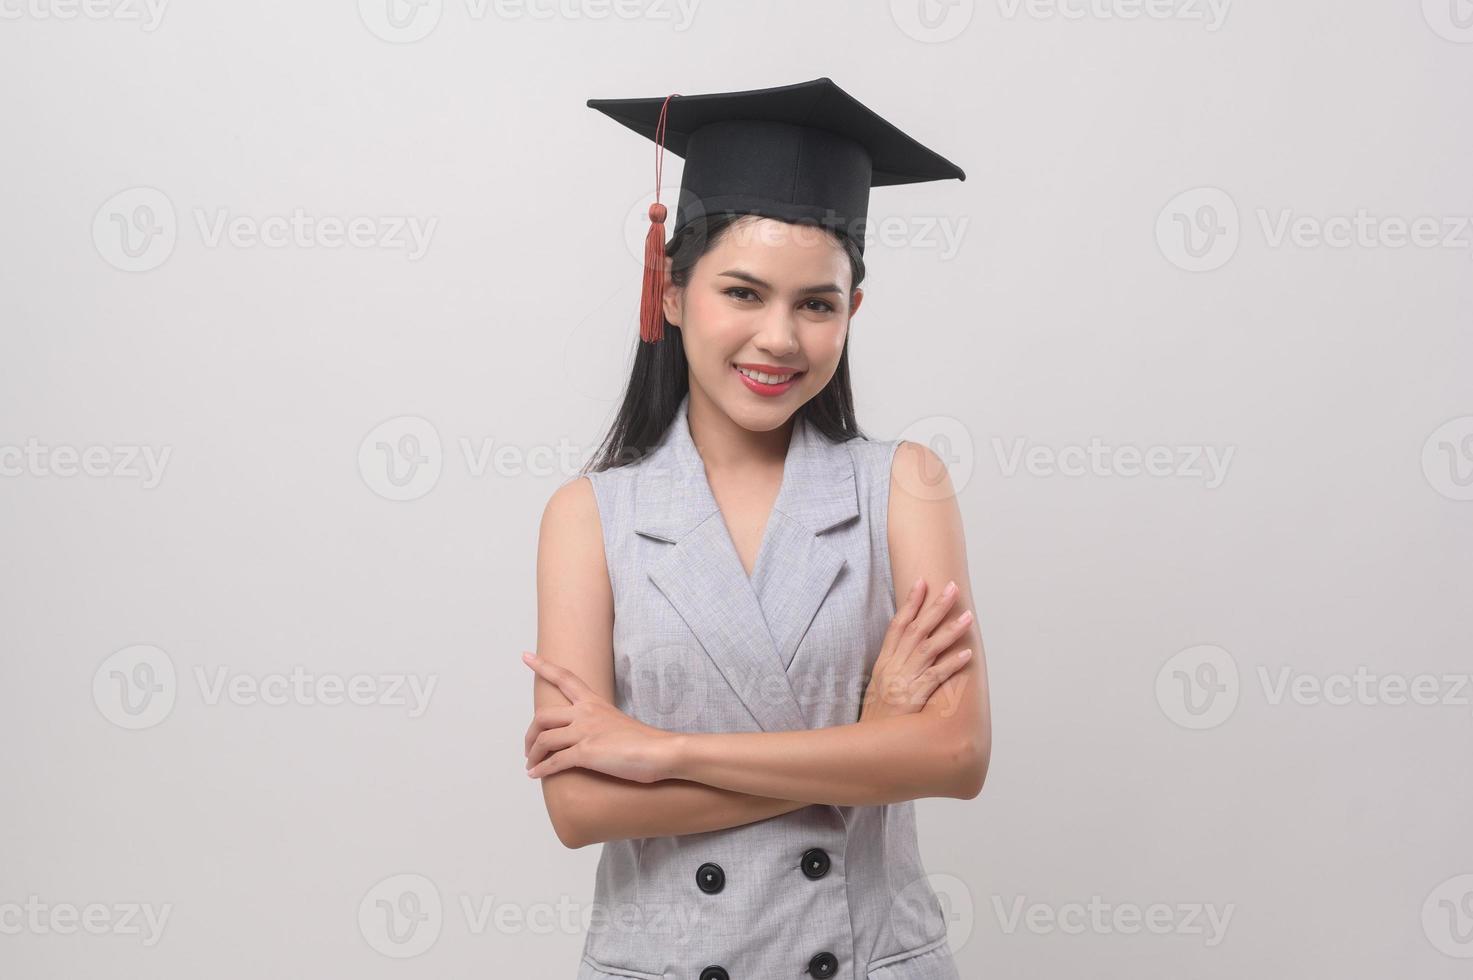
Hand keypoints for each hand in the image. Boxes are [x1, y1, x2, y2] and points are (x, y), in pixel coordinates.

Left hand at [521, 651, 680, 782]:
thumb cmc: (645, 742)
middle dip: (530, 734)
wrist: (660, 751)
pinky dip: (541, 769)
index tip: (526, 656)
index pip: (564, 678)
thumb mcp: (617, 722)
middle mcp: (586, 713)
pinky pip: (554, 761)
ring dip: (533, 754)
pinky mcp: (586, 753)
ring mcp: (585, 732)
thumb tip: (591, 737)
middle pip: (543, 715)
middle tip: (528, 748)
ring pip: (544, 739)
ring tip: (531, 765)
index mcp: (594, 703)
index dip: (543, 666)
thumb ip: (600, 724)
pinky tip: (536, 775)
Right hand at [860, 578, 973, 721]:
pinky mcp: (914, 697)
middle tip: (953, 588)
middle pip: (916, 629)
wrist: (868, 741)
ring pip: (929, 648)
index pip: (898, 625)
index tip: (922, 582)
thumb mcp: (879, 685)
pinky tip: (967, 654)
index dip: (910, 603)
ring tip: (968, 617)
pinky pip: (936, 676)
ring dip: (950, 631)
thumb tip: (911, 650)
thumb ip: (895, 666)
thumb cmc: (878, 716)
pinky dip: (951, 664)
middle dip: (935, 607)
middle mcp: (894, 666)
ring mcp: (904, 680)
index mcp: (884, 661)